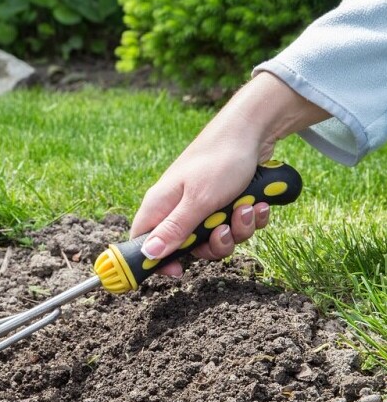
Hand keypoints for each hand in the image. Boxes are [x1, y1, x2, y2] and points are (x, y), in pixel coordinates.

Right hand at [130, 72, 329, 277]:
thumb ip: (174, 230)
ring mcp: (201, 205)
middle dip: (214, 245)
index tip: (179, 271)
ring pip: (216, 238)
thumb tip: (148, 254)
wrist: (253, 130)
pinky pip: (234, 225)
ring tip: (247, 207)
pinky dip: (249, 218)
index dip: (158, 261)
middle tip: (224, 229)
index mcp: (160, 205)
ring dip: (237, 229)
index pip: (144, 243)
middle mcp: (177, 207)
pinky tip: (258, 203)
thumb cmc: (219, 160)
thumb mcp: (198, 201)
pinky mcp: (223, 202)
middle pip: (188, 248)